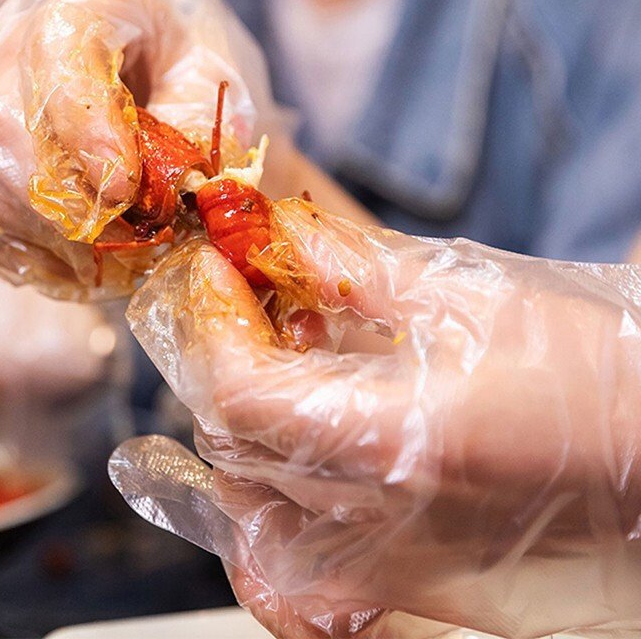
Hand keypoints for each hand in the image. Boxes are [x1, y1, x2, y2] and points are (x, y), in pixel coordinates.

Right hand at [0, 0, 269, 299]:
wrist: (150, 51)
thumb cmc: (184, 56)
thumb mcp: (217, 72)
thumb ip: (201, 122)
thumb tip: (172, 196)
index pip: (56, 50)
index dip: (85, 128)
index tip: (126, 190)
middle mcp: (1, 38)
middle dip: (67, 202)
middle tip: (129, 240)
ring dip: (45, 236)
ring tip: (111, 256)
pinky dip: (21, 254)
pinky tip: (76, 261)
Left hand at [119, 199, 640, 637]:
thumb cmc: (595, 374)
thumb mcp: (471, 293)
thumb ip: (359, 266)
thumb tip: (287, 233)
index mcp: (392, 443)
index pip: (241, 396)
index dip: (214, 324)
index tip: (217, 271)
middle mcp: (373, 522)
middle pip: (232, 443)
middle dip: (220, 357)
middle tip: (244, 298)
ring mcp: (383, 562)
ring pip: (251, 494)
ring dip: (242, 414)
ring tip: (282, 354)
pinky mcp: (400, 576)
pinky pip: (290, 543)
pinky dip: (269, 480)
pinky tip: (300, 429)